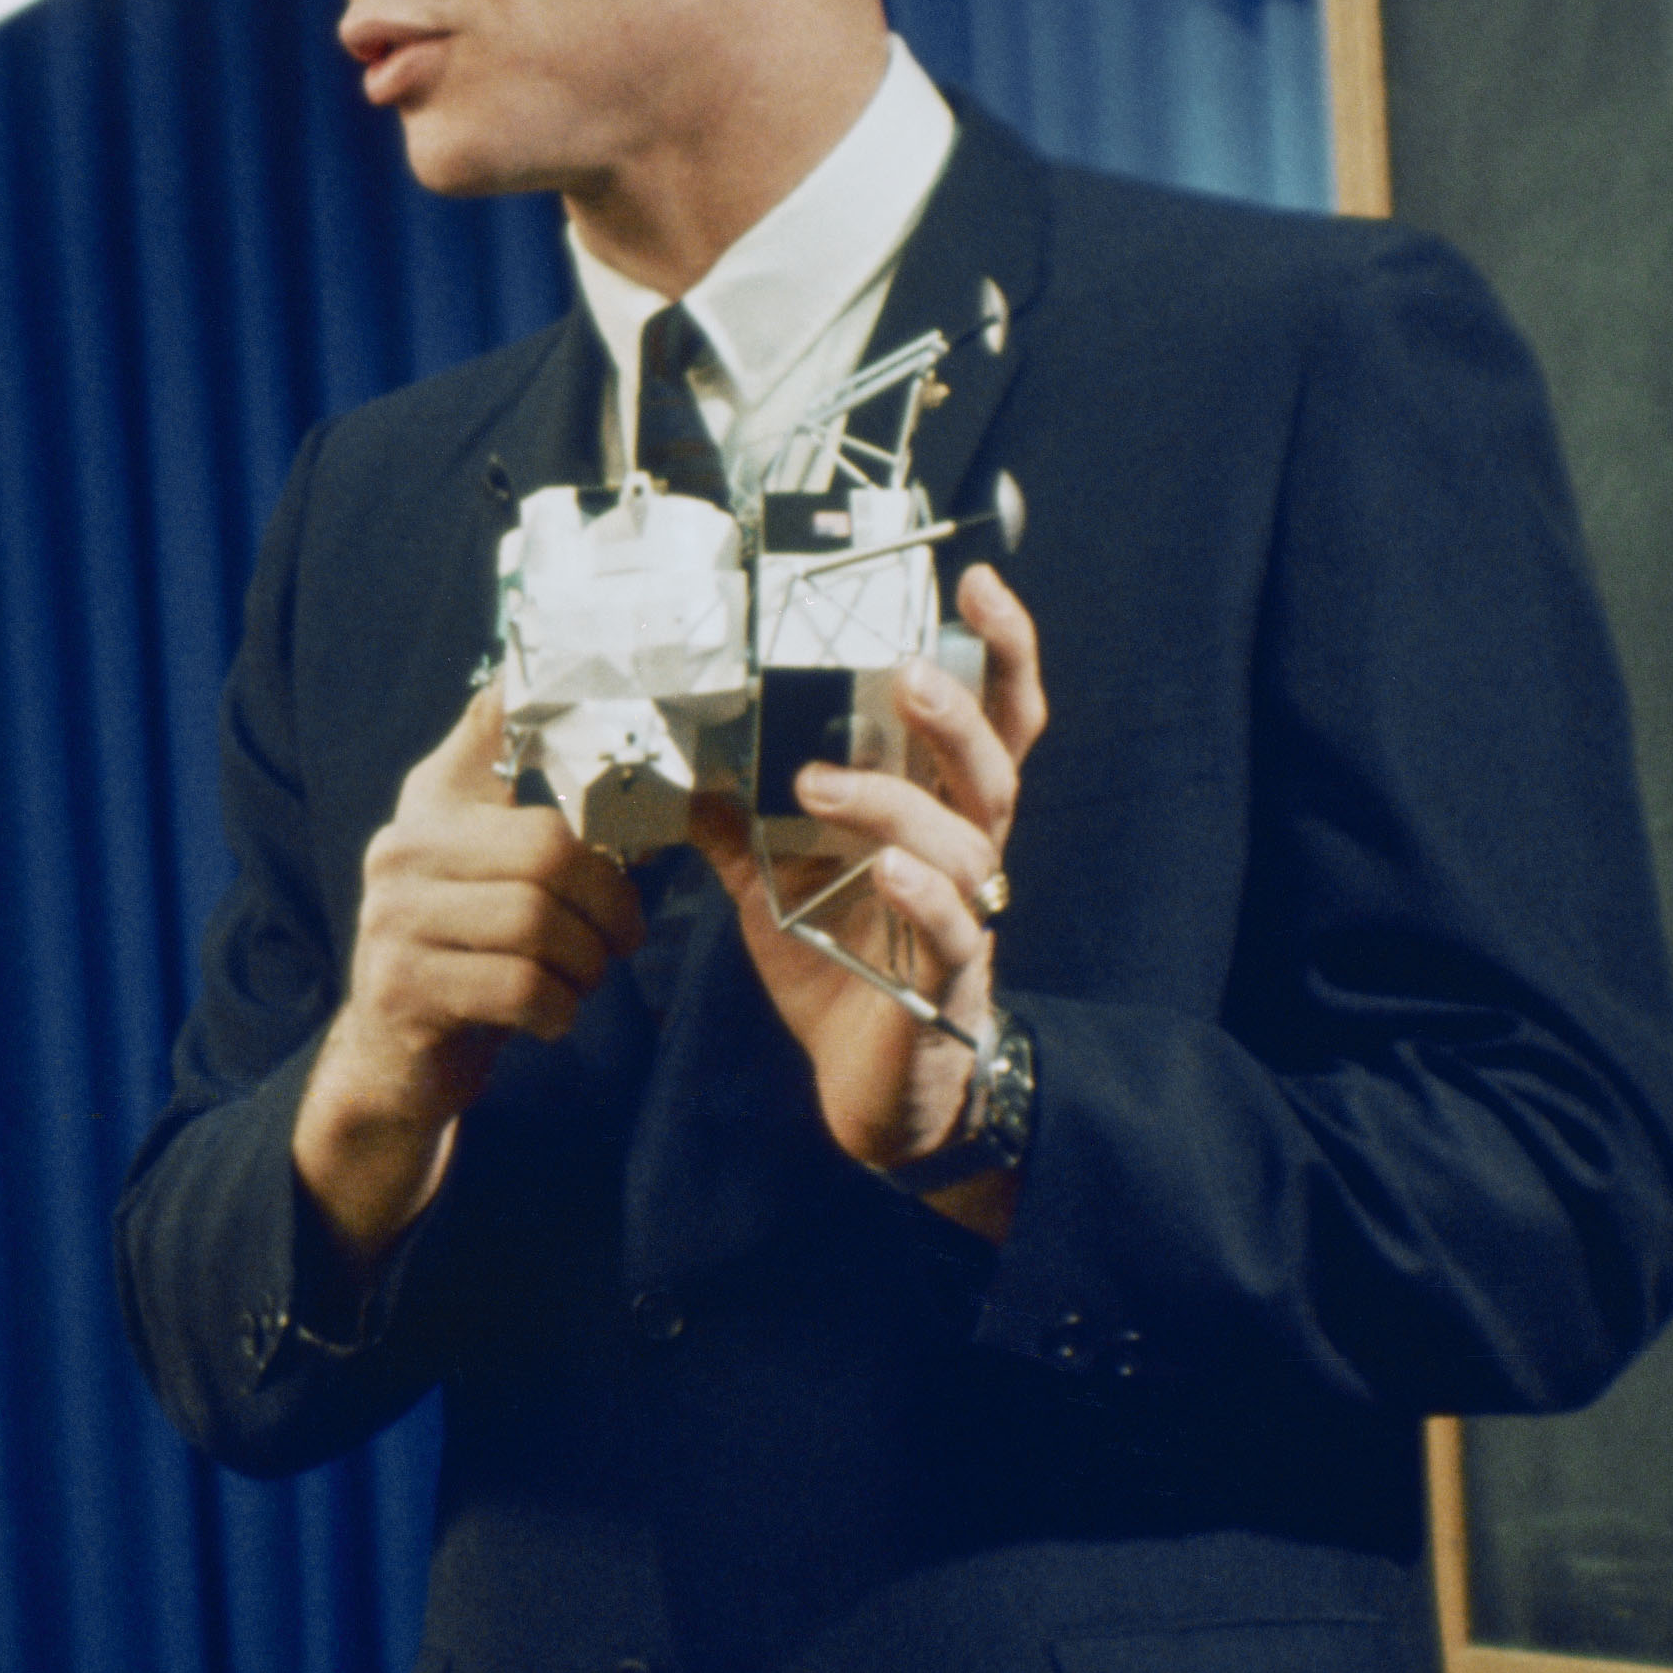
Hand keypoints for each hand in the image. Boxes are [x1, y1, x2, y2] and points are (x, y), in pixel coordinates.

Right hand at [296, 681, 649, 1253]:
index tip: (616, 682)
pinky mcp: (400, 986)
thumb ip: (544, 809)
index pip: (492, 721)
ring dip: (587, 964)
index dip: (547, 694)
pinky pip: (519, 988)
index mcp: (435, 801)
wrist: (396, 1059)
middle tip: (625, 935)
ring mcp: (391, 916)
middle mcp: (402, 846)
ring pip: (537, 922)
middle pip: (547, 847)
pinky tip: (551, 1015)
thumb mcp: (497, 872)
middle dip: (610, 901)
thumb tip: (633, 753)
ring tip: (584, 978)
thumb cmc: (474, 955)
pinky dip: (558, 1011)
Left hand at [694, 564, 1048, 1195]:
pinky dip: (922, 894)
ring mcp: (966, 916)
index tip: (977, 582)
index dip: (996, 650)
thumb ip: (738, 820)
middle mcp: (964, 853)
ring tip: (822, 785)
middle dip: (956, 711)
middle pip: (997, 762)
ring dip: (897, 802)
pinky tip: (887, 871)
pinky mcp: (948, 981)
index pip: (989, 717)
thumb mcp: (776, 884)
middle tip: (904, 674)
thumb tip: (675, 761)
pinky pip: (954, 928)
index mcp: (934, 813)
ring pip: (967, 840)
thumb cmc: (842, 968)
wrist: (873, 1090)